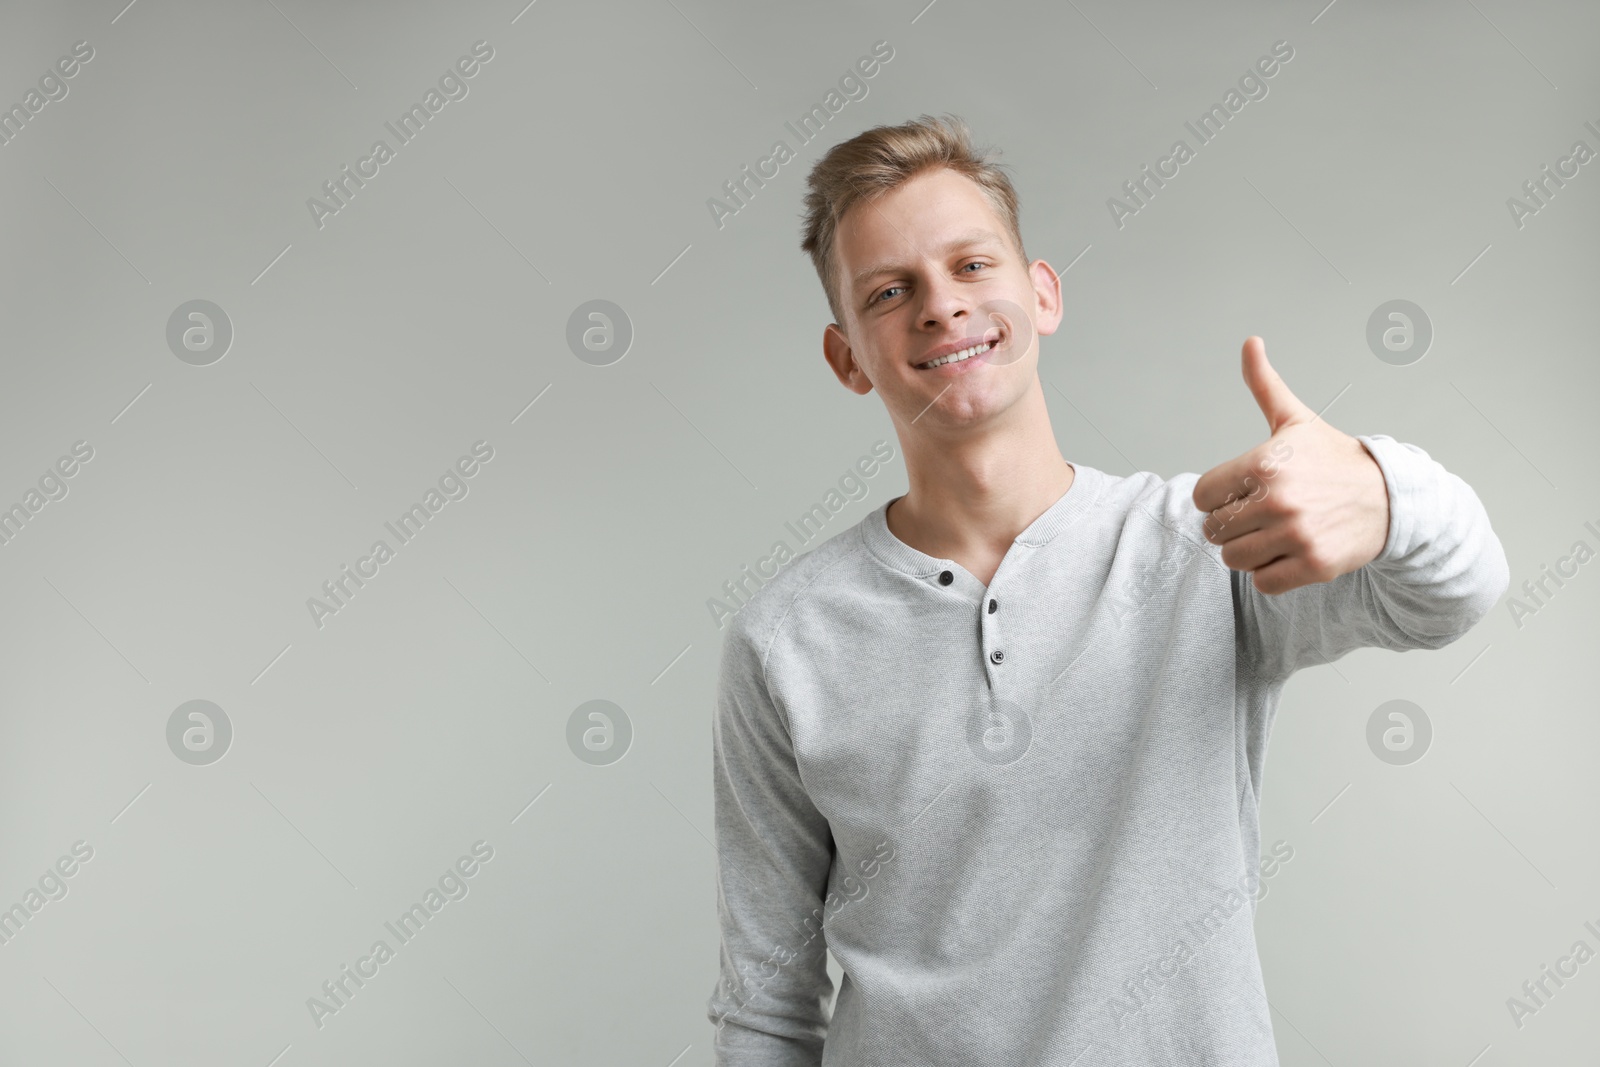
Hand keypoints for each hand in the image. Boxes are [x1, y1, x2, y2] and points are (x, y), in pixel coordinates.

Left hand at [1192, 337, 1389, 595]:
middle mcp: (1278, 499)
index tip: (1243, 492)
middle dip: (1233, 526)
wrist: (1391, 498)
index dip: (1218, 497)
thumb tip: (1250, 341)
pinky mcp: (1314, 565)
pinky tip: (1290, 553)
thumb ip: (1264, 385)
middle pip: (1214, 531)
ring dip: (1249, 551)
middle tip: (1264, 514)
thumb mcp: (1296, 420)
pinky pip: (1263, 583)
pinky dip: (1271, 574)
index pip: (1202, 497)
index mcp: (1264, 464)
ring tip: (1274, 534)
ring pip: (1233, 560)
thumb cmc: (1334, 460)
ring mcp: (1297, 535)